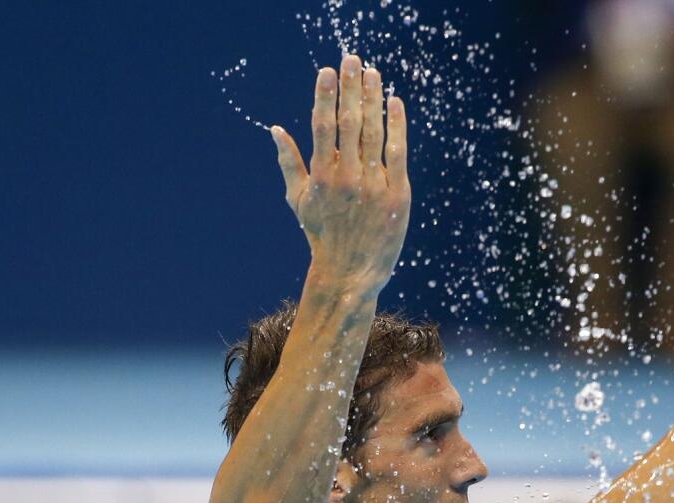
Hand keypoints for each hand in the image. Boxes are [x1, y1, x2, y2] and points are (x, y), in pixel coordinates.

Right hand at [270, 55, 410, 292]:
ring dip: (374, 99)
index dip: (325, 96)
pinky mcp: (397, 194)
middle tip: (353, 58)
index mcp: (322, 177)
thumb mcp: (299, 200)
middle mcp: (348, 178)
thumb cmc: (322, 234)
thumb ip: (289, 163)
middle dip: (351, 87)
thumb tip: (275, 129)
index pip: (323, 127)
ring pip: (375, 132)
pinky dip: (397, 125)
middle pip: (350, 122)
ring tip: (373, 73)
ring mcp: (374, 185)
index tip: (328, 71)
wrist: (351, 272)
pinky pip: (398, 152)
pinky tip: (395, 102)